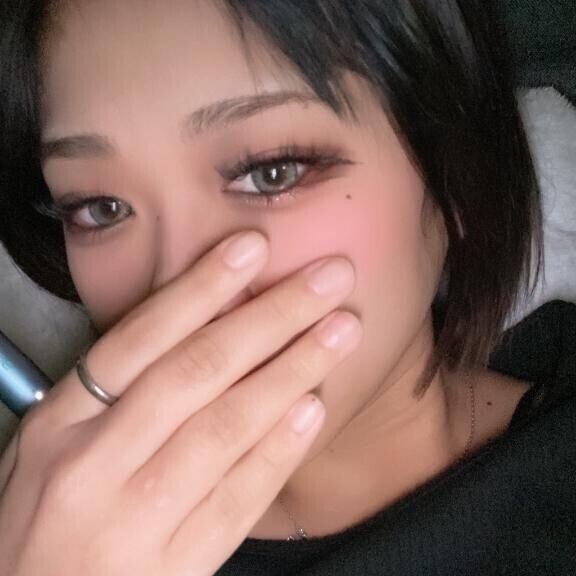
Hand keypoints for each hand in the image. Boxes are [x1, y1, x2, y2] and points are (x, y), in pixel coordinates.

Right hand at [0, 230, 360, 575]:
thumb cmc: (46, 512)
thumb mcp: (56, 438)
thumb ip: (118, 387)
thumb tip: (204, 320)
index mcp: (62, 422)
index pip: (143, 337)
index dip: (202, 286)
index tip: (254, 247)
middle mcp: (96, 463)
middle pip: (199, 370)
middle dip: (272, 316)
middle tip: (330, 278)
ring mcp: (136, 519)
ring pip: (227, 427)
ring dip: (292, 370)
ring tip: (341, 330)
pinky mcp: (175, 567)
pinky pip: (238, 499)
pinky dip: (281, 448)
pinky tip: (314, 406)